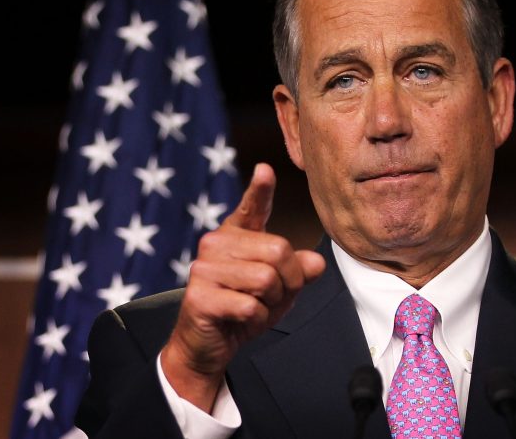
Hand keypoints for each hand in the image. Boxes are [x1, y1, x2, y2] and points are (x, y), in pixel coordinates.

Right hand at [160, 163, 325, 410]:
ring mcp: (204, 268)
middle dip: (289, 282)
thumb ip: (298, 272)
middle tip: (273, 298)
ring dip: (272, 303)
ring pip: (266, 279)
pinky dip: (257, 319)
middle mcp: (216, 244)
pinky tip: (241, 320)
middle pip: (279, 251)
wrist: (208, 345)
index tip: (265, 170)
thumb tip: (316, 262)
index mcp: (236, 236)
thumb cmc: (242, 310)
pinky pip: (251, 305)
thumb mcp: (279, 290)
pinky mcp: (200, 295)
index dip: (260, 189)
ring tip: (254, 307)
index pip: (252, 207)